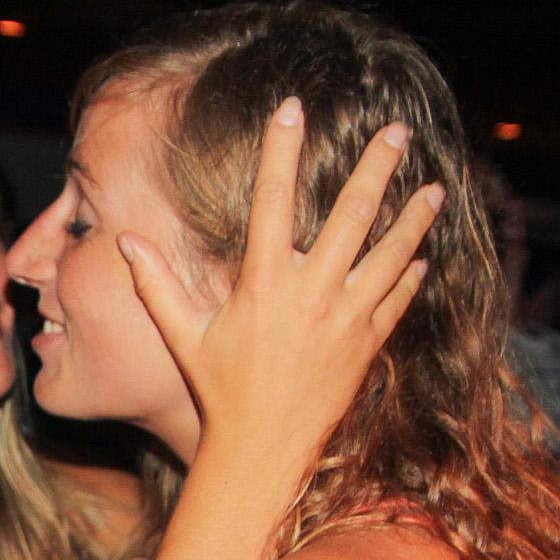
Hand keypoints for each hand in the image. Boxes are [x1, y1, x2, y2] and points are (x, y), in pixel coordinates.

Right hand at [120, 96, 443, 474]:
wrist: (264, 449)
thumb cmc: (220, 391)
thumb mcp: (183, 336)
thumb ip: (155, 286)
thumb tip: (125, 242)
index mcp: (263, 284)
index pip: (272, 200)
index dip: (281, 150)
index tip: (292, 110)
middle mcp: (311, 293)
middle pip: (351, 214)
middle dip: (375, 168)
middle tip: (395, 131)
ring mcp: (346, 318)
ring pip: (390, 253)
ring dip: (413, 217)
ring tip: (435, 187)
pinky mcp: (368, 343)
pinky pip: (397, 298)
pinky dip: (411, 274)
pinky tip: (423, 253)